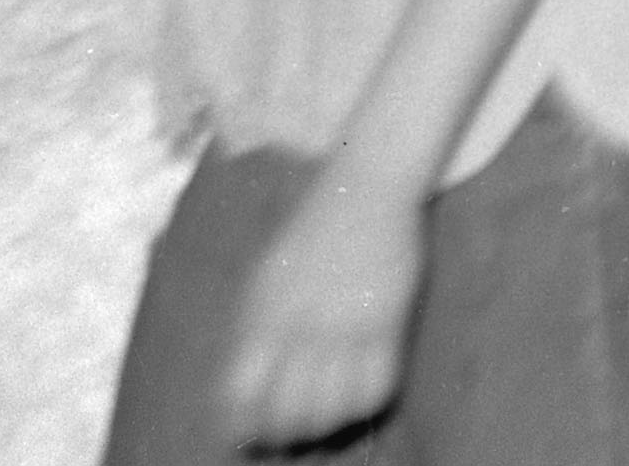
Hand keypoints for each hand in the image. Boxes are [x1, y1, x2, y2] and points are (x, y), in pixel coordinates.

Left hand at [220, 158, 422, 451]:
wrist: (365, 188)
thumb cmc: (310, 233)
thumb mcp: (264, 279)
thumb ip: (253, 333)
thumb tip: (240, 396)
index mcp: (263, 315)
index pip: (243, 394)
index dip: (243, 426)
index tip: (245, 439)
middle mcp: (302, 326)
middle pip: (287, 409)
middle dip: (283, 435)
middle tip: (287, 441)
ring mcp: (347, 324)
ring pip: (332, 406)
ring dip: (323, 426)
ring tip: (321, 426)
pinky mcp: (387, 320)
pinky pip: (376, 384)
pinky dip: (364, 406)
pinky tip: (356, 403)